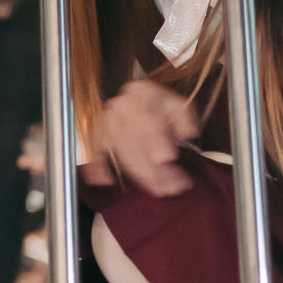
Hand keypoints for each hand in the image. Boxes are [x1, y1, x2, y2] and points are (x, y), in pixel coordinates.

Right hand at [91, 76, 200, 195]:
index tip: (168, 157)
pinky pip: (95, 153)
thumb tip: (187, 132)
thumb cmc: (160, 109)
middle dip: (153, 167)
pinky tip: (106, 180)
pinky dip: (98, 167)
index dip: (157, 139)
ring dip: (139, 174)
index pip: (147, 117)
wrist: (139, 102)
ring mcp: (107, 121)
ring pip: (120, 151)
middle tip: (171, 185)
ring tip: (159, 190)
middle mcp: (121, 106)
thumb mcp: (178, 105)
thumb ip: (185, 118)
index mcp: (142, 93)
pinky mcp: (98, 136)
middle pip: (134, 139)